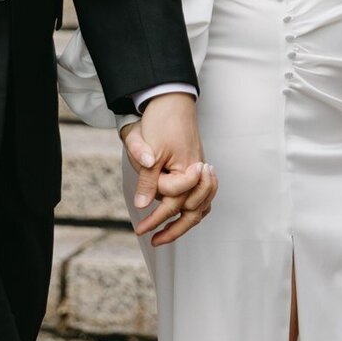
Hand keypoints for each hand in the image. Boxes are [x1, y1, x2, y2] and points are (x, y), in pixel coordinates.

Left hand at [120, 93, 217, 247]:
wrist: (172, 99)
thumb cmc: (161, 122)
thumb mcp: (149, 151)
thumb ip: (148, 180)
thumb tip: (141, 205)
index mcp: (188, 169)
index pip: (173, 201)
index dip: (156, 217)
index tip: (140, 229)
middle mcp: (198, 173)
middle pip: (191, 210)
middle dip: (173, 229)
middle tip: (153, 241)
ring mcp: (200, 171)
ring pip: (200, 206)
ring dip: (184, 224)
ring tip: (166, 236)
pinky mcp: (197, 168)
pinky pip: (201, 196)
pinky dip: (193, 210)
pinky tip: (182, 218)